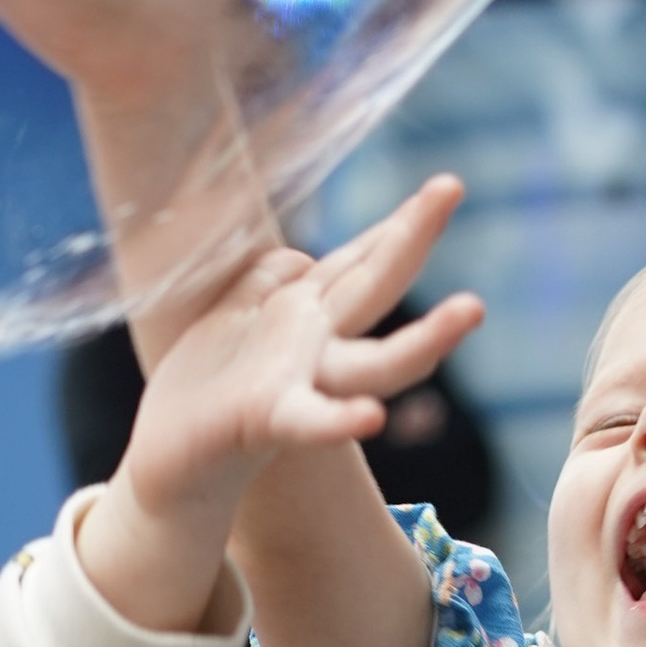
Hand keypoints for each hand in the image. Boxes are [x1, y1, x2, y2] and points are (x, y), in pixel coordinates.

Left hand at [75, 178, 480, 637]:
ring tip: (473, 308)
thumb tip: (301, 258)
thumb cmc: (207, 386)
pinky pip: (310, 420)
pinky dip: (340, 420)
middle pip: (376, 285)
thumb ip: (269, 278)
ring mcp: (300, 382)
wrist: (172, 461)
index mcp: (304, 313)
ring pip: (375, 363)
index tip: (448, 185)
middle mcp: (315, 346)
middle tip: (453, 185)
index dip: (401, 224)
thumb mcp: (236, 314)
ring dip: (425, 341)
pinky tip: (370, 418)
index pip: (361, 262)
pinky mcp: (267, 419)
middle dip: (413, 237)